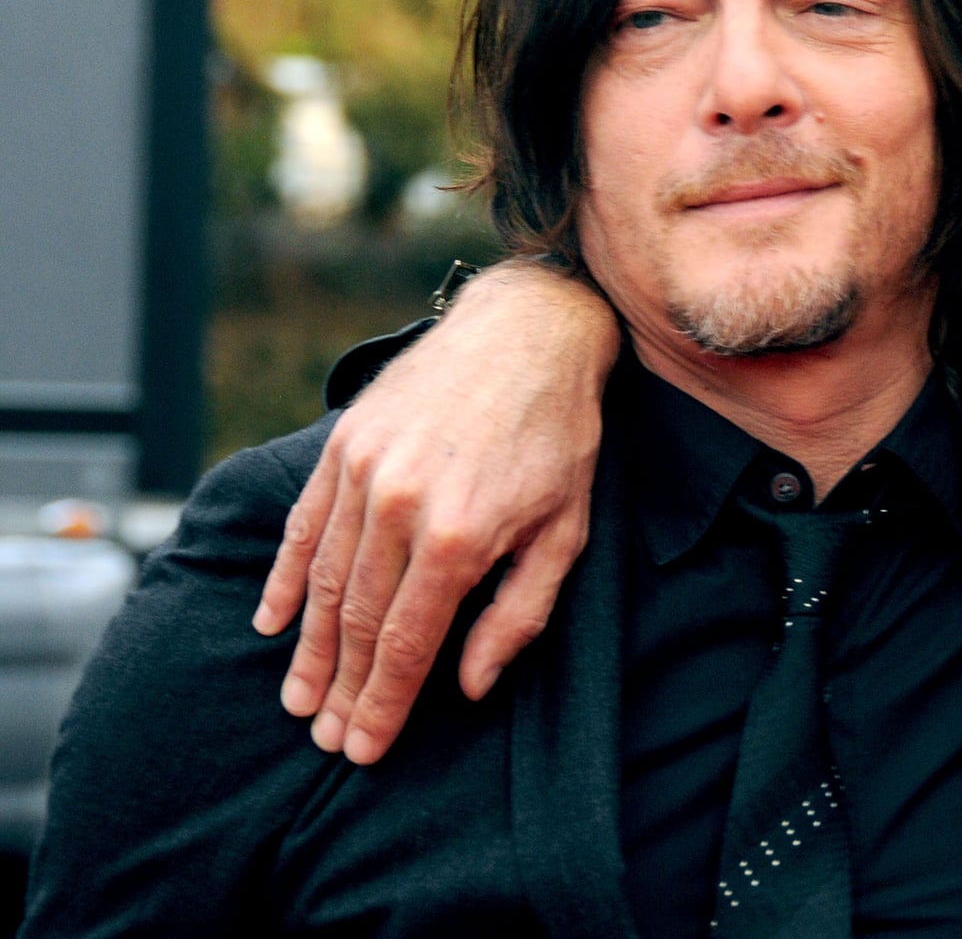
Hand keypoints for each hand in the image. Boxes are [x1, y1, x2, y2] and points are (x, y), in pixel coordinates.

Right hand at [253, 259, 619, 763]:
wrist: (528, 332)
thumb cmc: (558, 437)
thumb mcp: (566, 531)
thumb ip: (518, 615)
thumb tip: (470, 686)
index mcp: (461, 536)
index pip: (406, 643)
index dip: (382, 703)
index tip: (363, 748)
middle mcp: (400, 506)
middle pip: (358, 621)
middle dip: (341, 688)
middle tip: (326, 737)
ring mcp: (363, 471)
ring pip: (324, 580)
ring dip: (309, 647)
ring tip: (300, 698)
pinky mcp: (342, 443)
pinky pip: (304, 525)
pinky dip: (286, 576)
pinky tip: (275, 622)